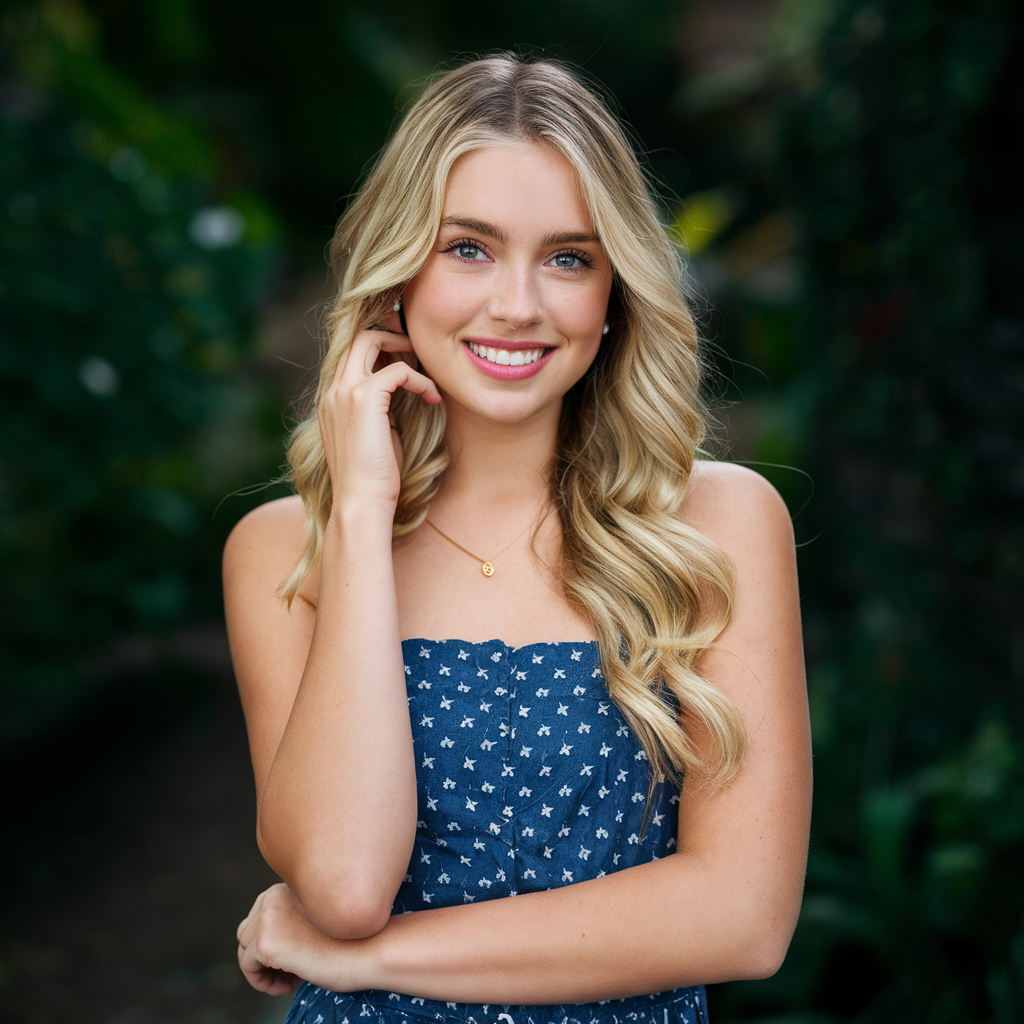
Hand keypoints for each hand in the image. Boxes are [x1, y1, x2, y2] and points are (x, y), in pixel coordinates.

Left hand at [236, 883, 377, 995]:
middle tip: (294, 970)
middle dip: (265, 955)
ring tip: (291, 978)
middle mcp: (274, 895)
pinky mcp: (267, 942)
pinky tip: (288, 984)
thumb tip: (259, 945)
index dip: (274, 941)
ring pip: (245, 950)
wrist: (371, 947)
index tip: (298, 955)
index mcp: (287, 886)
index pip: (259, 915)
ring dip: (264, 969)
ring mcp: (269, 917)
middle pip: (247, 932)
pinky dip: (262, 982)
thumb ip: (289, 920)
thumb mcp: (316, 919)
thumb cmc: (352, 938)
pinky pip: (247, 967)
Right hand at [319, 314, 441, 515]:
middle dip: (390, 335)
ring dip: (404, 349)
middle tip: (416, 349)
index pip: (352, 355)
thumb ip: (382, 409)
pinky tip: (432, 397)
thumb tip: (403, 390)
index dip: (380, 348)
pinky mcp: (364, 398)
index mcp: (332, 400)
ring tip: (425, 371)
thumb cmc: (373, 477)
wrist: (361, 501)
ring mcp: (344, 392)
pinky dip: (420, 380)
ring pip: (371, 341)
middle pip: (357, 337)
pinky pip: (398, 370)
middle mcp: (333, 391)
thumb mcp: (377, 433)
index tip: (408, 357)